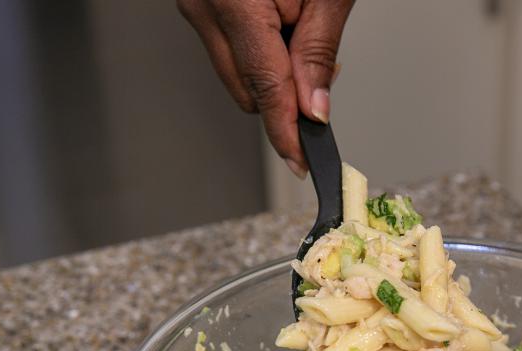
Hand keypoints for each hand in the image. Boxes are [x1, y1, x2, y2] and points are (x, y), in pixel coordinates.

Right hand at [178, 0, 354, 176]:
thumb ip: (318, 52)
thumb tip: (314, 109)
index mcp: (234, 2)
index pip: (264, 87)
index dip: (286, 131)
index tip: (300, 162)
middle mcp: (205, 6)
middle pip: (248, 90)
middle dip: (288, 95)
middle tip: (323, 67)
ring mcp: (198, 6)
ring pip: (238, 75)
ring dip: (274, 71)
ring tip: (301, 23)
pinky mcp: (202, 6)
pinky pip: (231, 49)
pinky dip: (261, 50)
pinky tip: (281, 22)